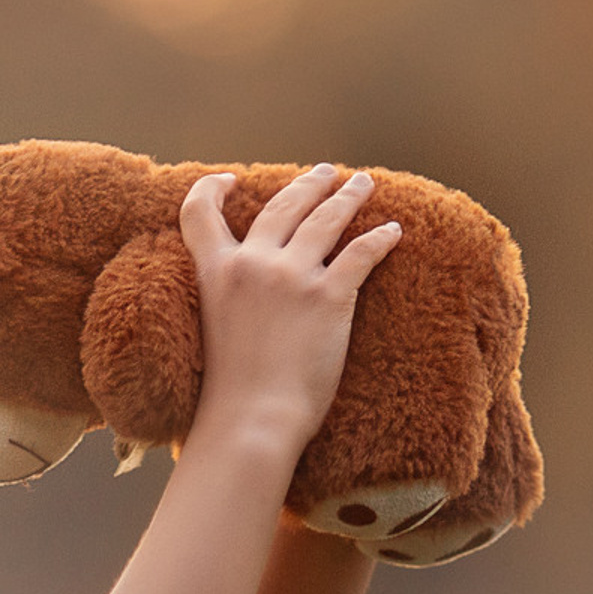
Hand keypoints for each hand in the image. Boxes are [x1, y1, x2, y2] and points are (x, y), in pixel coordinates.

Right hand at [178, 165, 399, 460]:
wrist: (253, 419)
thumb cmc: (229, 393)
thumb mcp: (213, 330)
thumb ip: (226, 299)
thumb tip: (244, 299)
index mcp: (216, 273)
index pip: (199, 214)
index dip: (211, 188)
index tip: (230, 180)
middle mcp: (253, 263)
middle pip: (283, 205)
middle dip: (308, 184)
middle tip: (327, 174)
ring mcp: (293, 277)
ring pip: (327, 218)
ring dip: (347, 197)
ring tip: (362, 185)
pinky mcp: (330, 296)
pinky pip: (362, 253)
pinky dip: (380, 239)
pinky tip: (392, 231)